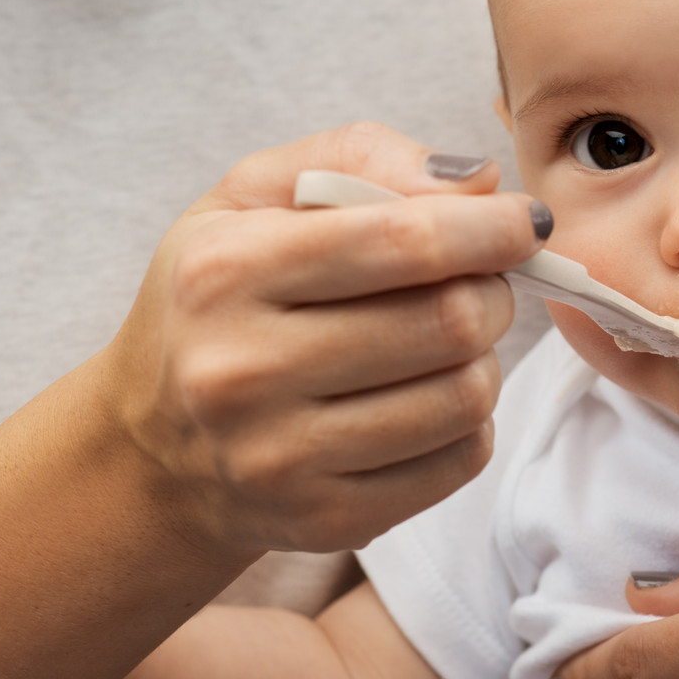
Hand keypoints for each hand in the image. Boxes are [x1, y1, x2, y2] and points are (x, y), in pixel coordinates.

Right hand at [96, 122, 547, 557]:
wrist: (152, 447)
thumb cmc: (220, 297)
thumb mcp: (253, 196)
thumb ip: (363, 158)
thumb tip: (484, 184)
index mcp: (226, 272)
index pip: (403, 241)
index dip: (489, 229)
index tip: (526, 222)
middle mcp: (241, 371)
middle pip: (451, 321)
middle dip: (491, 292)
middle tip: (477, 284)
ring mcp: (280, 459)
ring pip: (466, 396)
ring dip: (483, 359)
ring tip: (445, 344)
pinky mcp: (324, 520)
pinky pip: (460, 463)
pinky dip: (468, 423)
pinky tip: (427, 400)